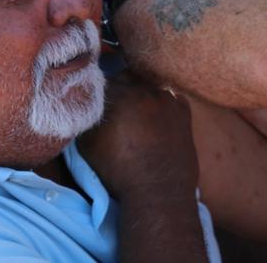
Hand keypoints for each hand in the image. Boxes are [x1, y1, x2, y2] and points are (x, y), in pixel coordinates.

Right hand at [78, 71, 198, 201]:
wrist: (157, 189)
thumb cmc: (117, 170)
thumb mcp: (87, 144)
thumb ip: (85, 116)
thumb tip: (83, 102)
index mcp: (117, 93)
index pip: (103, 78)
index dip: (98, 88)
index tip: (96, 99)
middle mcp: (142, 88)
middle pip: (127, 78)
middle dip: (120, 88)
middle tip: (116, 107)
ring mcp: (166, 97)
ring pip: (149, 86)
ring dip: (142, 94)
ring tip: (137, 114)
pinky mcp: (183, 109)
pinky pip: (170, 96)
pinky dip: (162, 103)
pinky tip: (157, 117)